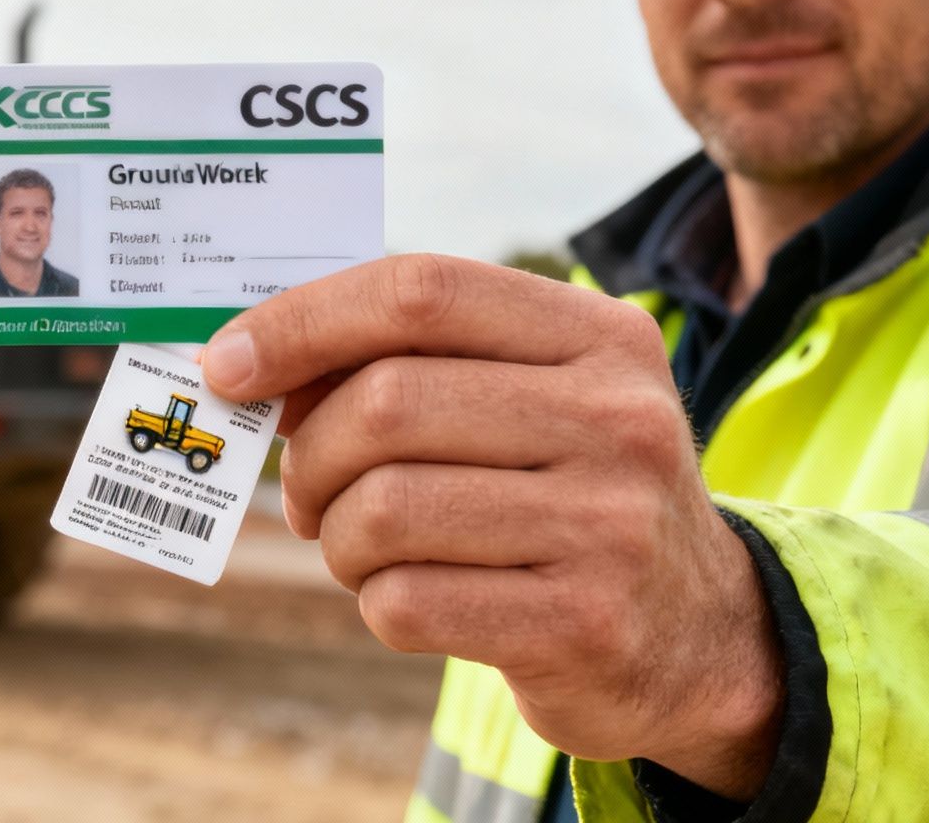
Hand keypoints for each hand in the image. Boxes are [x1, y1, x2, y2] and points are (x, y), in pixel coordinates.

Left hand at [201, 254, 782, 799]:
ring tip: (359, 546)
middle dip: (309, 452)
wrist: (700, 637)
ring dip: (337, 536)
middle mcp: (618, 418)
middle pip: (386, 403)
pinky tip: (411, 597)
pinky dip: (376, 602)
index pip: (420, 291)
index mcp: (599, 335)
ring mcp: (609, 526)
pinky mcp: (583, 625)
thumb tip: (247, 363)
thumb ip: (413, 363)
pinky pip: (406, 602)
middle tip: (305, 487)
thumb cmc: (566, 494)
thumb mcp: (530, 401)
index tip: (229, 363)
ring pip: (383, 508)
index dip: (303, 321)